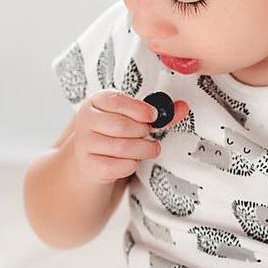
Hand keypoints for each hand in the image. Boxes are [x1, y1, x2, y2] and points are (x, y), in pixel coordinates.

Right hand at [72, 89, 188, 184]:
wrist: (92, 162)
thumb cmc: (115, 136)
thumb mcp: (132, 120)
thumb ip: (157, 115)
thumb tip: (183, 107)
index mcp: (96, 102)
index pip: (116, 101)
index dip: (139, 109)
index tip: (154, 116)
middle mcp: (86, 121)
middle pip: (121, 126)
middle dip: (143, 132)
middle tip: (150, 136)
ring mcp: (85, 144)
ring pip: (121, 147)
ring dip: (142, 149)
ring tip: (149, 149)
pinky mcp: (89, 165)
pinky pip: (118, 166)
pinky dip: (132, 165)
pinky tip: (133, 161)